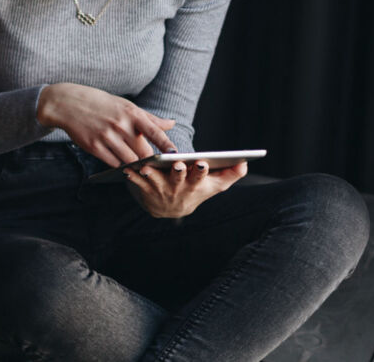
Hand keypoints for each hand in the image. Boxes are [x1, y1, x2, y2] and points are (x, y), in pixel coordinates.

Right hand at [36, 83, 177, 166]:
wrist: (69, 104)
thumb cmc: (102, 104)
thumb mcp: (126, 106)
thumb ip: (149, 118)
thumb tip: (171, 124)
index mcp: (131, 113)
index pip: (153, 131)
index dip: (165, 144)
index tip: (175, 154)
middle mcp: (120, 125)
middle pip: (143, 152)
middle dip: (150, 161)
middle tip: (156, 166)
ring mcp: (106, 137)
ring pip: (129, 161)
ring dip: (135, 165)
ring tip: (138, 166)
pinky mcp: (94, 147)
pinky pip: (113, 163)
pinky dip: (119, 165)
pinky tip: (120, 162)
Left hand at [124, 160, 246, 217]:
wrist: (172, 210)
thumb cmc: (196, 190)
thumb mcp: (214, 185)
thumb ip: (230, 174)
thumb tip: (245, 162)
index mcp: (195, 185)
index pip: (200, 177)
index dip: (202, 171)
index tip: (203, 163)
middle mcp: (178, 189)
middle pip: (179, 179)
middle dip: (179, 173)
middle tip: (178, 164)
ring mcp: (161, 191)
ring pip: (156, 181)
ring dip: (151, 175)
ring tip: (146, 166)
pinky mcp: (145, 190)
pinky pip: (137, 183)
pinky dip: (132, 177)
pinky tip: (127, 169)